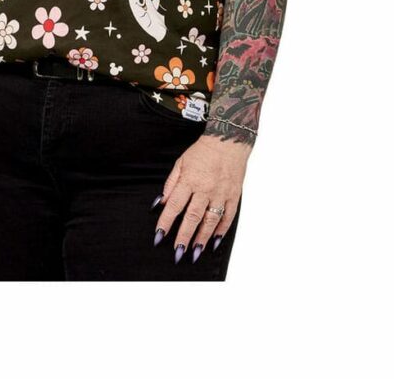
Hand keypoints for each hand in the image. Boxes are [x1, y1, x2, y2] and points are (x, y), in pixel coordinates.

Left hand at [152, 134, 251, 261]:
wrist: (229, 141)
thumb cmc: (203, 151)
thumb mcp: (181, 162)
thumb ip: (171, 183)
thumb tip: (161, 202)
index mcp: (189, 180)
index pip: (175, 205)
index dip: (166, 222)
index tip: (159, 236)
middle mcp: (205, 188)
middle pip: (192, 217)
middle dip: (184, 236)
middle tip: (178, 253)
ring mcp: (221, 193)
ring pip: (211, 220)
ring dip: (202, 238)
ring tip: (195, 252)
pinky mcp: (234, 195)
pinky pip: (228, 216)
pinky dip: (222, 230)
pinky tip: (215, 241)